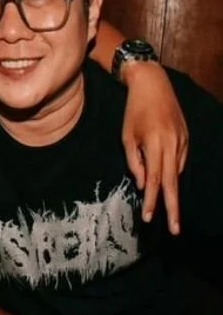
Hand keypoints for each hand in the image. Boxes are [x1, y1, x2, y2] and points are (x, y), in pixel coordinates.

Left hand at [121, 60, 188, 233]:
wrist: (153, 85)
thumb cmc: (134, 111)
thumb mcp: (127, 135)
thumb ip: (134, 161)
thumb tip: (141, 184)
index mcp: (155, 144)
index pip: (153, 180)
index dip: (151, 200)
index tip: (148, 218)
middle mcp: (172, 145)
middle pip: (172, 183)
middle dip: (172, 207)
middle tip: (175, 229)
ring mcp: (182, 142)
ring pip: (176, 173)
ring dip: (172, 192)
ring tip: (169, 213)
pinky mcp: (186, 139)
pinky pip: (179, 162)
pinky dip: (172, 173)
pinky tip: (167, 182)